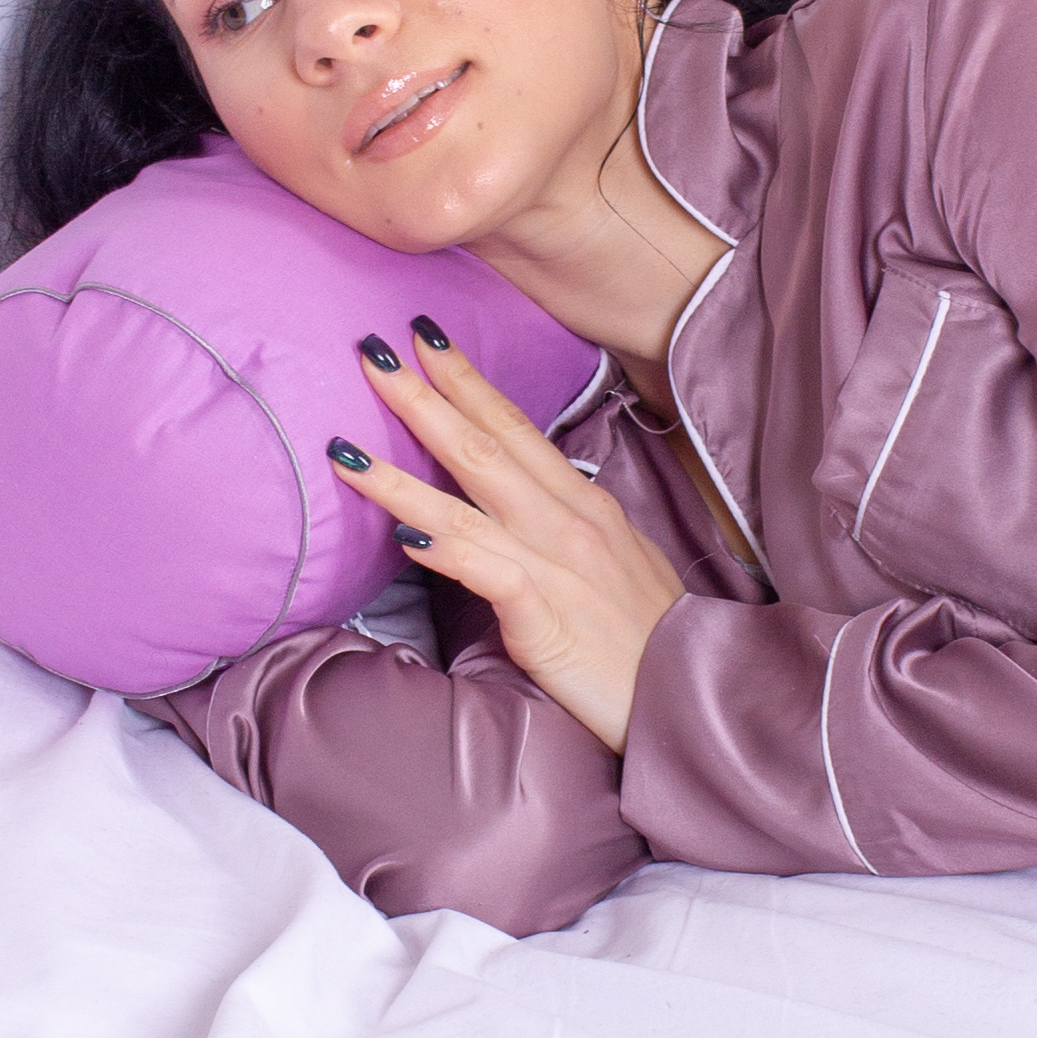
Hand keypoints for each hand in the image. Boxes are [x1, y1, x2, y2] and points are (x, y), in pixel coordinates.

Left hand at [327, 321, 683, 753]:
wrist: (691, 698)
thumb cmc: (648, 639)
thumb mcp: (613, 561)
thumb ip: (565, 527)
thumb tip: (518, 508)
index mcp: (583, 503)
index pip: (515, 427)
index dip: (467, 381)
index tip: (424, 339)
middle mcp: (569, 520)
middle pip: (484, 444)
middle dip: (424, 395)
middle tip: (370, 348)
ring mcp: (557, 565)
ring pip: (468, 502)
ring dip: (401, 473)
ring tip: (345, 446)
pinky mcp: (545, 617)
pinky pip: (485, 570)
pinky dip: (442, 546)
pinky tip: (401, 532)